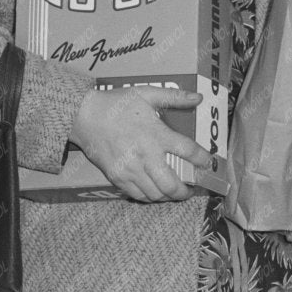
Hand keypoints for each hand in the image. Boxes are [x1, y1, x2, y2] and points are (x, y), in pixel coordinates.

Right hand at [69, 87, 213, 202]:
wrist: (84, 116)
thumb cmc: (116, 103)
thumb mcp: (147, 94)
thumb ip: (174, 97)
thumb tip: (198, 97)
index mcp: (157, 135)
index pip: (189, 152)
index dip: (203, 160)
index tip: (208, 164)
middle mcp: (146, 156)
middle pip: (172, 185)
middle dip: (185, 192)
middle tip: (190, 189)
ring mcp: (131, 170)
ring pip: (156, 194)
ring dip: (169, 196)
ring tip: (174, 192)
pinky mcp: (117, 178)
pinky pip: (138, 195)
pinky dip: (150, 197)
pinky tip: (155, 192)